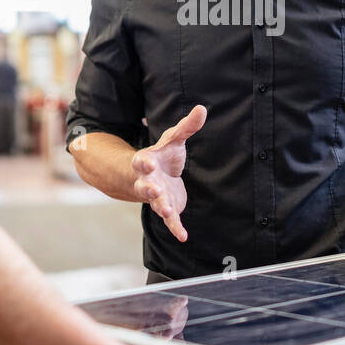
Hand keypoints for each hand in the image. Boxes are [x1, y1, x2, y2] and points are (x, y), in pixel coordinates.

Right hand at [131, 105, 206, 241]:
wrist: (155, 175)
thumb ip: (187, 127)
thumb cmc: (163, 155)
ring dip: (161, 207)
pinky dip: (176, 228)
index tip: (147, 163)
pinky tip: (183, 237)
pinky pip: (170, 221)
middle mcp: (148, 181)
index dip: (144, 163)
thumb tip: (202, 108)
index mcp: (147, 161)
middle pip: (145, 186)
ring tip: (167, 212)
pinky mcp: (167, 208)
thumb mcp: (174, 139)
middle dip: (149, 188)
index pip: (142, 161)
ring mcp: (156, 197)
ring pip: (156, 204)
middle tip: (154, 190)